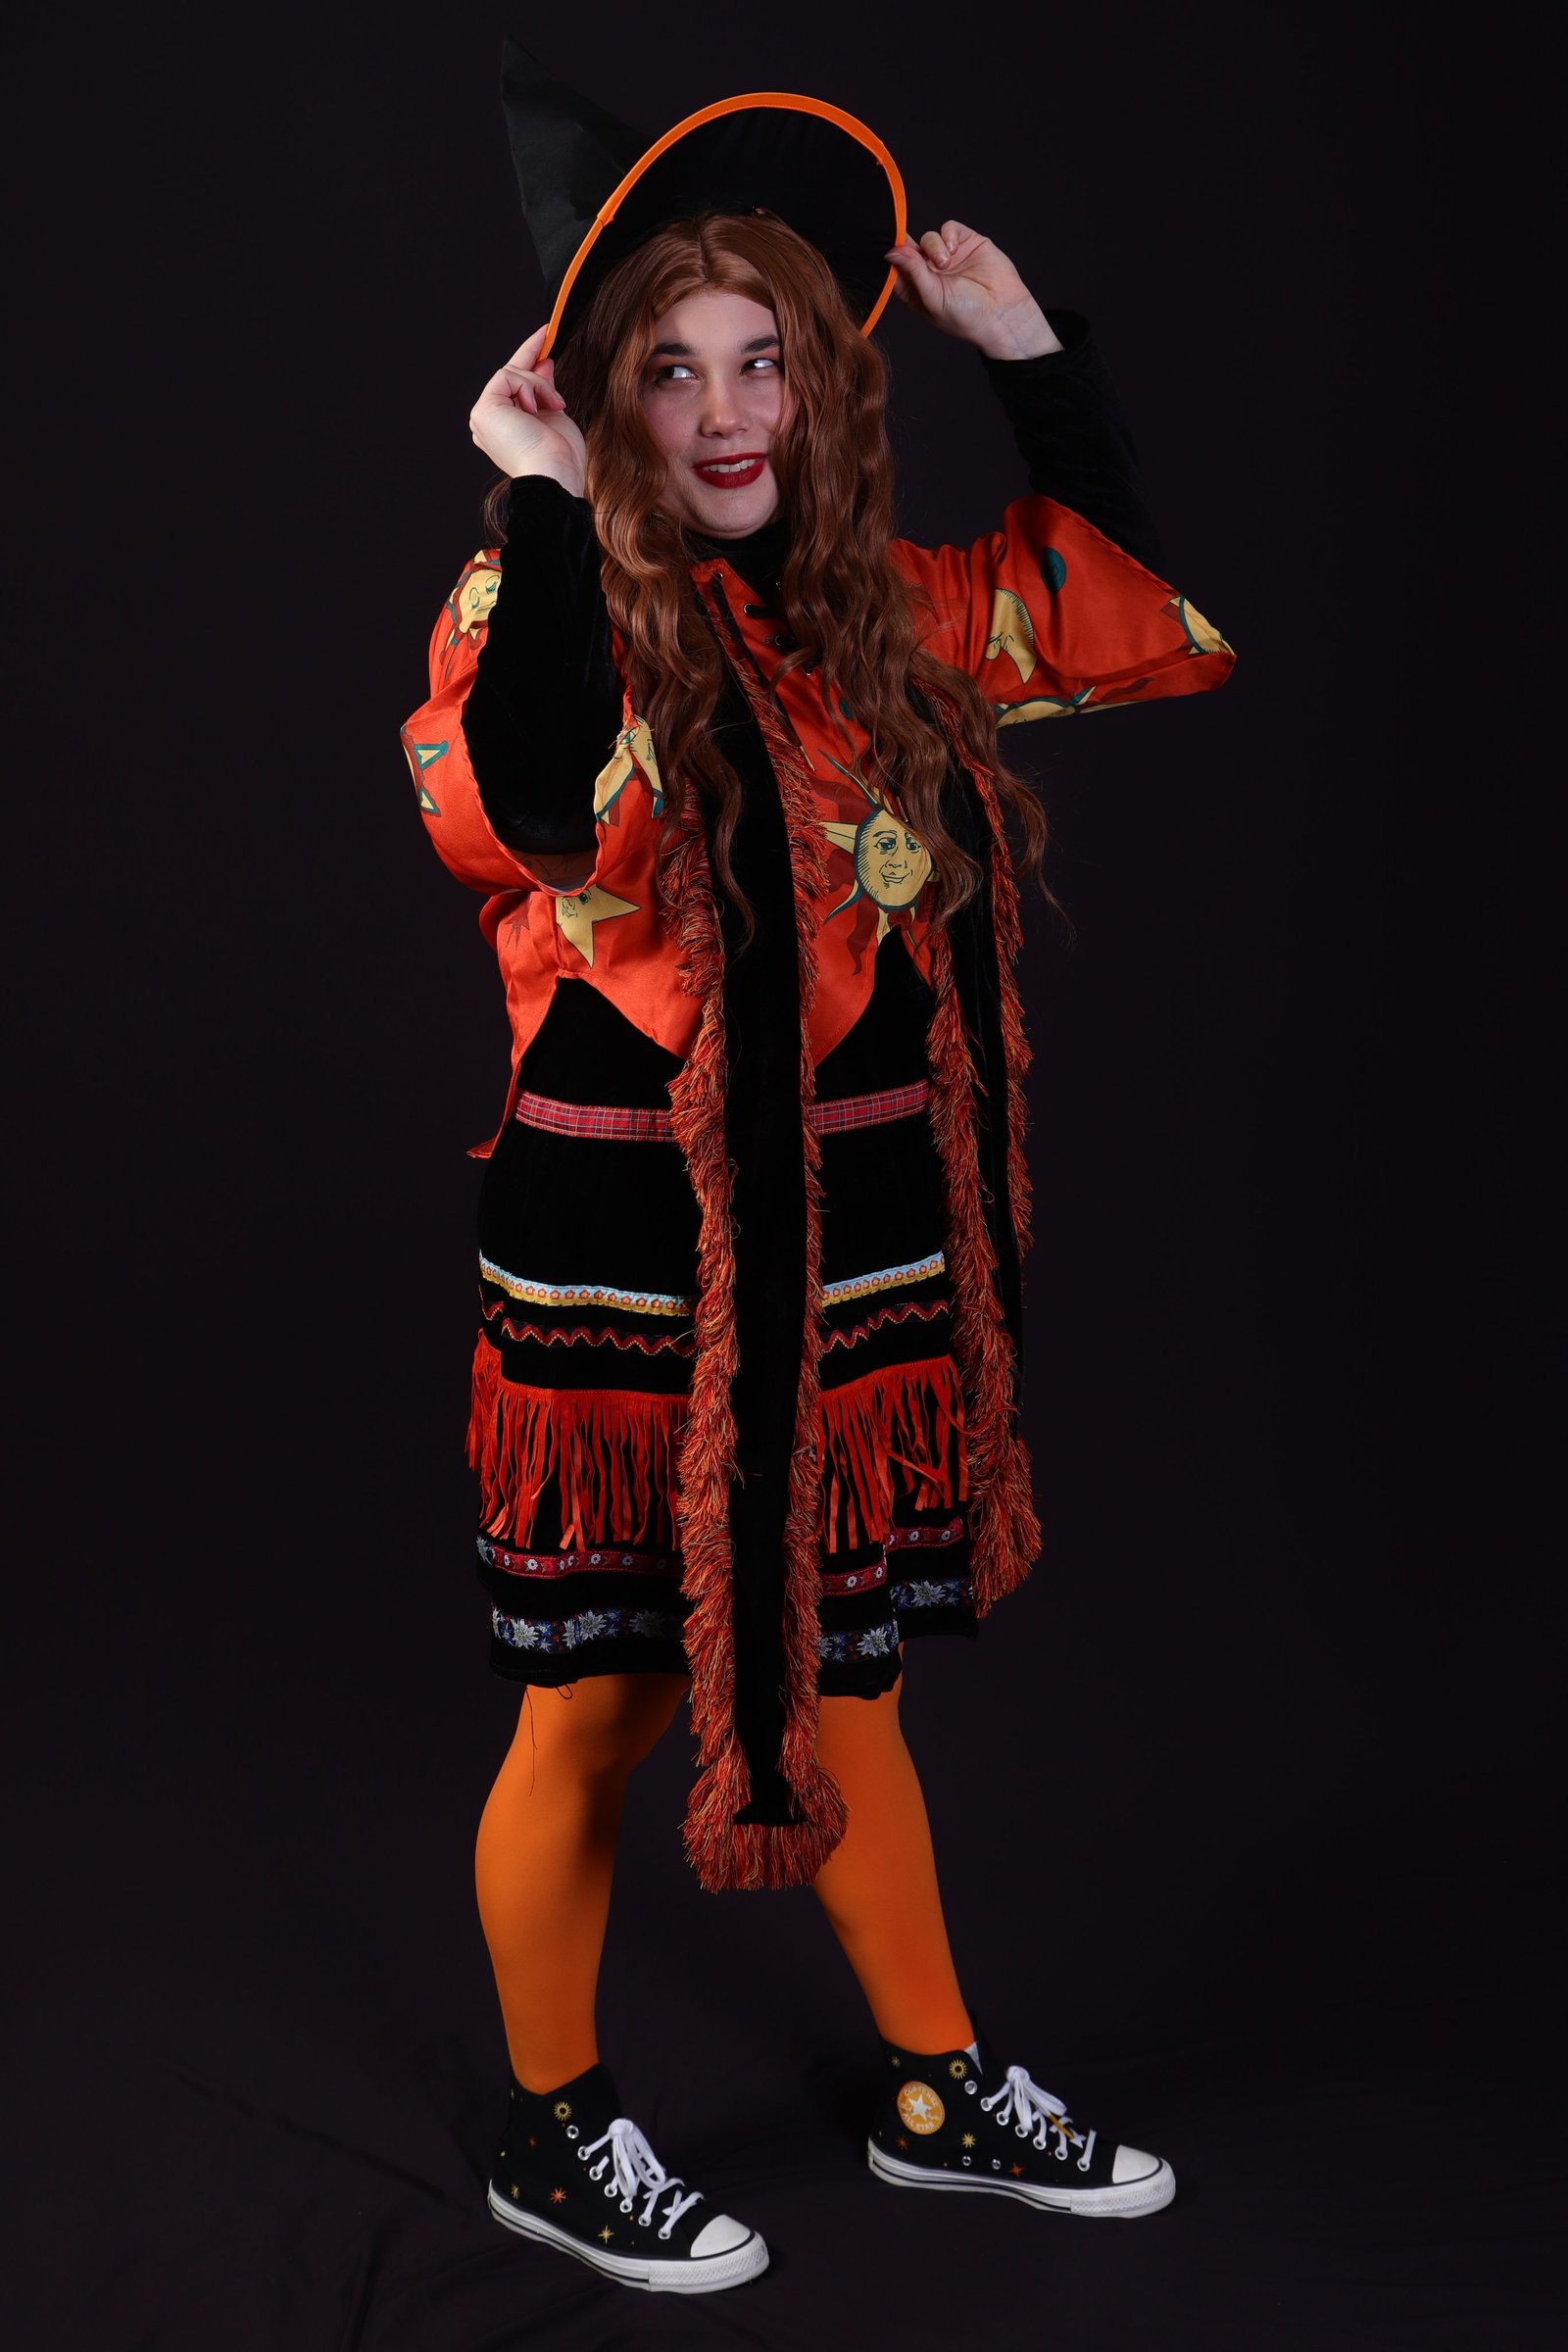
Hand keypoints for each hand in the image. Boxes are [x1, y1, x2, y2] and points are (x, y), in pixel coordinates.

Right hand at [469, 325, 587, 492]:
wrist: (554, 473)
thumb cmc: (559, 455)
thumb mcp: (553, 413)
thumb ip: (543, 389)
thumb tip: (544, 362)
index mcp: (504, 428)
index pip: (513, 388)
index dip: (527, 364)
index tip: (544, 345)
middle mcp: (488, 423)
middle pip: (508, 377)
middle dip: (530, 355)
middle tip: (547, 332)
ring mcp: (483, 416)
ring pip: (512, 374)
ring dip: (540, 384)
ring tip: (556, 405)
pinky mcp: (483, 409)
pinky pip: (507, 376)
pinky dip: (529, 387)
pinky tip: (537, 407)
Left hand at [883, 221, 1061, 360]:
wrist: (1002, 313)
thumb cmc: (965, 316)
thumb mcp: (932, 297)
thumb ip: (912, 272)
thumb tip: (891, 251)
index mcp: (916, 290)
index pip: (895, 269)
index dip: (892, 257)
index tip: (889, 249)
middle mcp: (929, 272)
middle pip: (909, 249)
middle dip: (909, 247)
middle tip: (915, 253)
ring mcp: (948, 257)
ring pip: (928, 237)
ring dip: (933, 246)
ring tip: (945, 263)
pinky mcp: (966, 243)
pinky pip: (949, 228)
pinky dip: (948, 235)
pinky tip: (954, 250)